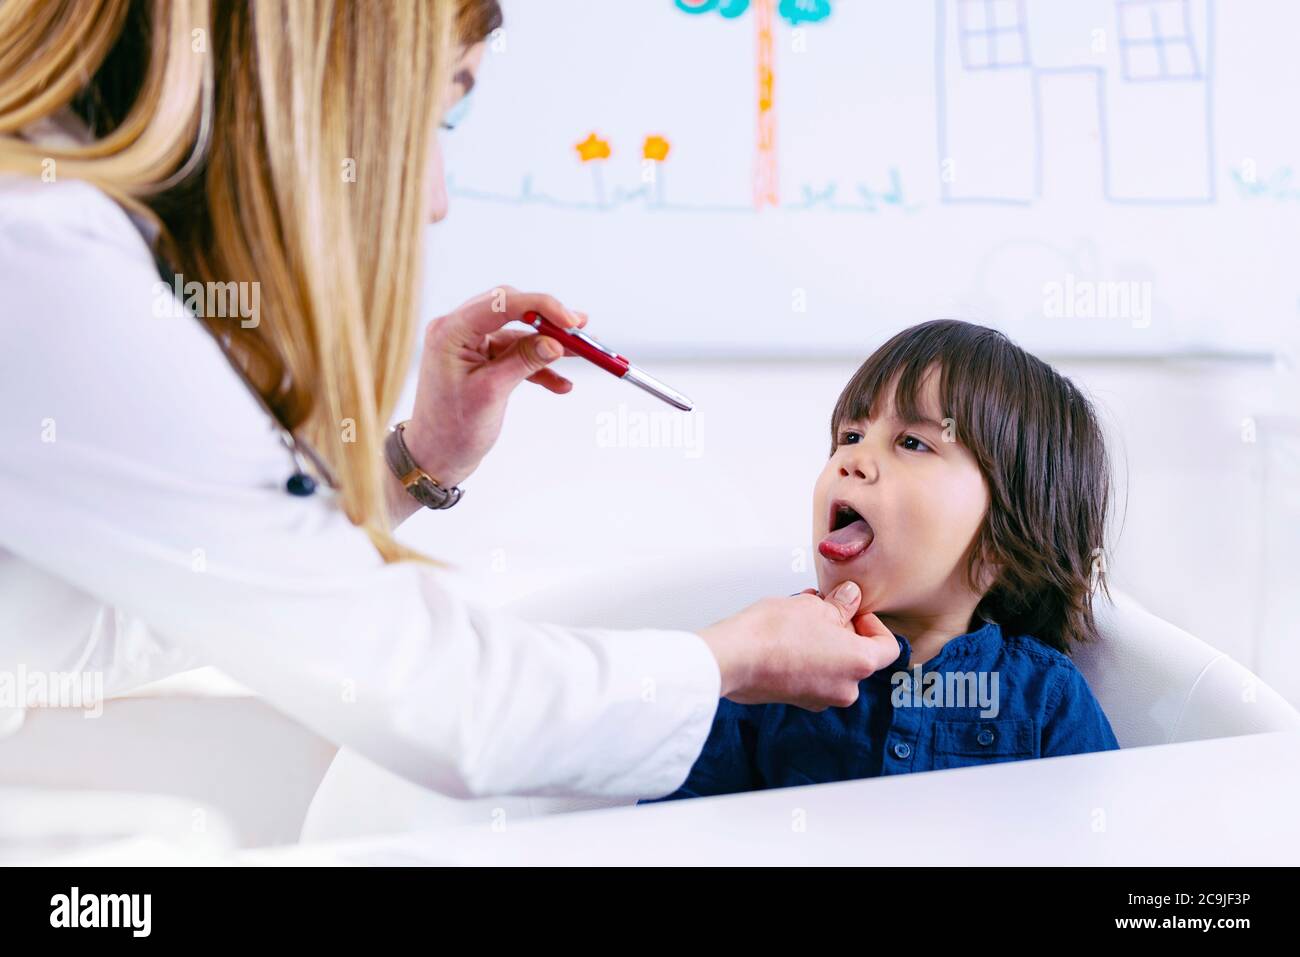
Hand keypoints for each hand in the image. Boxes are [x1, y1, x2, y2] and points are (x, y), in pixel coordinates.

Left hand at [402, 286, 585, 487]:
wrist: (435, 458)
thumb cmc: (452, 429)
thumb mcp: (492, 392)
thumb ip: (524, 361)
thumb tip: (556, 343)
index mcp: (451, 331)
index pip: (501, 302)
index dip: (540, 305)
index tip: (571, 320)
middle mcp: (458, 330)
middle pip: (512, 310)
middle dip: (548, 321)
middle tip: (580, 330)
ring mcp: (470, 345)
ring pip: (518, 334)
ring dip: (548, 345)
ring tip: (582, 353)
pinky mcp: (481, 361)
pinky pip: (515, 355)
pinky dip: (538, 367)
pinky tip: (561, 384)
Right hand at [697, 581, 900, 710]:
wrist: (733, 658)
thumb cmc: (773, 634)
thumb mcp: (814, 606)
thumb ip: (841, 604)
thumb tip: (850, 598)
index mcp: (859, 664)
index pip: (888, 647)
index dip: (873, 623)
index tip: (854, 610)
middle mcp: (845, 688)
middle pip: (859, 655)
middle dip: (843, 629)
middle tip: (823, 608)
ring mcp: (820, 698)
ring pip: (834, 665)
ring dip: (823, 640)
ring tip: (800, 616)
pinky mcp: (797, 700)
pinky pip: (814, 676)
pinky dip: (808, 656)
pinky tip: (788, 635)